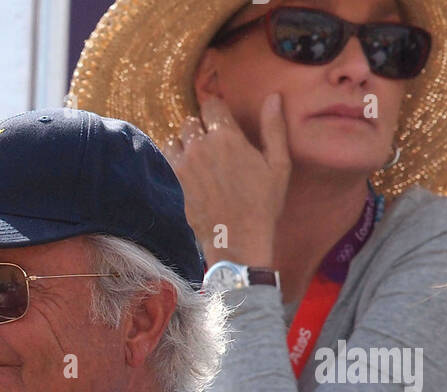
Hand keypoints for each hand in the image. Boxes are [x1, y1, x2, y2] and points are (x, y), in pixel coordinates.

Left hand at [164, 93, 290, 266]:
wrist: (237, 240)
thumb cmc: (263, 204)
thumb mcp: (278, 164)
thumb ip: (273, 128)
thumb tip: (273, 97)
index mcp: (226, 137)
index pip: (211, 105)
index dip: (217, 111)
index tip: (222, 121)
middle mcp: (200, 147)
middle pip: (191, 122)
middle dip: (201, 128)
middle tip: (213, 145)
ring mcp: (183, 165)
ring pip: (175, 139)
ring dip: (185, 144)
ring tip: (199, 158)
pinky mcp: (174, 183)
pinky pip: (167, 158)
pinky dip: (175, 159)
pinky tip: (189, 171)